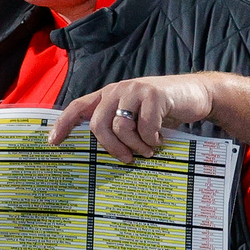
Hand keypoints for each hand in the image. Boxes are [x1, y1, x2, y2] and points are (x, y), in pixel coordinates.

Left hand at [48, 75, 214, 163]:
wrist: (196, 94)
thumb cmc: (163, 110)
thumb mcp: (136, 115)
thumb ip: (118, 125)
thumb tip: (103, 155)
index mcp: (108, 95)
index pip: (78, 107)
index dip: (63, 124)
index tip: (53, 142)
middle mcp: (118, 90)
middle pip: (98, 124)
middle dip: (111, 148)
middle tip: (127, 159)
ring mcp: (135, 90)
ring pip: (120, 127)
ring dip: (135, 146)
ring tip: (148, 150)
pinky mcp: (153, 95)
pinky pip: (144, 126)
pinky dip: (152, 138)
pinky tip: (160, 139)